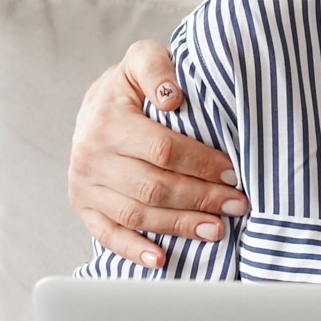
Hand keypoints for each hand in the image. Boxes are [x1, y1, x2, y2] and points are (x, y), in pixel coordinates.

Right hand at [67, 39, 248, 266]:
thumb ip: (158, 68)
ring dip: (179, 226)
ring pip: (137, 214)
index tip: (234, 172)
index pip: (163, 150)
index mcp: (107, 121)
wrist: (95, 106)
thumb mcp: (142, 60)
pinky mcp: (83, 206)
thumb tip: (173, 96)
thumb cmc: (131, 85)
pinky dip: (134, 251)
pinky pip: (108, 235)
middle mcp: (90, 156)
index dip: (202, 164)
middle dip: (201, 198)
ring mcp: (85, 185)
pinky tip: (162, 260)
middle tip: (237, 205)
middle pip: (154, 186)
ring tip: (217, 230)